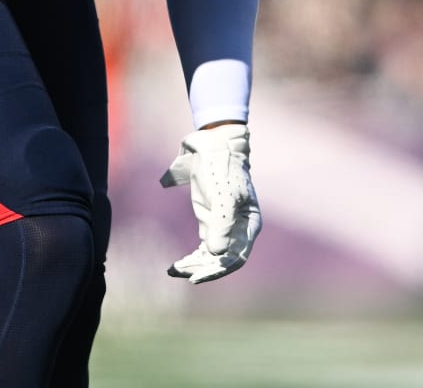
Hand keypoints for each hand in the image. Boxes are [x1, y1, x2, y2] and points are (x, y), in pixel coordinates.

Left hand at [159, 122, 261, 283]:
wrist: (212, 147)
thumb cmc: (222, 168)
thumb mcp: (223, 194)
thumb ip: (222, 222)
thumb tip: (217, 253)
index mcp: (249, 225)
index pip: (236, 257)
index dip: (218, 270)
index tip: (197, 276)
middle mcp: (238, 231)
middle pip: (222, 260)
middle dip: (202, 269)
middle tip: (180, 271)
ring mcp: (223, 227)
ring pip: (211, 257)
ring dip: (194, 265)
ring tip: (173, 270)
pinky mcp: (209, 223)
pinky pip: (202, 249)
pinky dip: (191, 258)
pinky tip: (176, 266)